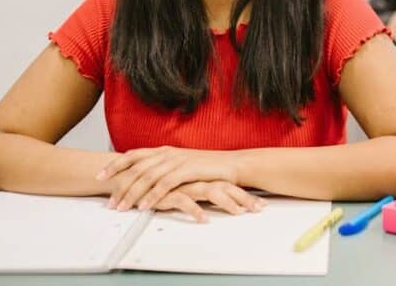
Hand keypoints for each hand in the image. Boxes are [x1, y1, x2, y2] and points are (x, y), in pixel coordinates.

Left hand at [96, 146, 239, 211]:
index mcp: (164, 150)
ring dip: (132, 193)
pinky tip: (144, 206)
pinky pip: (164, 184)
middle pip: (136, 167)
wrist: (232, 165)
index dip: (115, 164)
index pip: (133, 155)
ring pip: (147, 177)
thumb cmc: (208, 168)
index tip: (100, 176)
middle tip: (110, 201)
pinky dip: (152, 195)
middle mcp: (167, 153)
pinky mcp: (187, 170)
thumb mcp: (182, 165)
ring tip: (122, 207)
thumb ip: (164, 169)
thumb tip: (146, 179)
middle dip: (119, 184)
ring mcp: (177, 160)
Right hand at [152, 181, 266, 222]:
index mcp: (202, 177)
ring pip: (210, 192)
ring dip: (226, 202)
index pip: (229, 184)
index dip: (245, 194)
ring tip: (238, 212)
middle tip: (258, 209)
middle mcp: (196, 179)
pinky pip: (184, 201)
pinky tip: (204, 219)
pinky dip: (195, 210)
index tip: (260, 204)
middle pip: (225, 187)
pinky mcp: (169, 192)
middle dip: (244, 198)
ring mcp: (184, 184)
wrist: (134, 176)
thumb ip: (201, 190)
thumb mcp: (185, 186)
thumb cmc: (160, 184)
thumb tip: (218, 199)